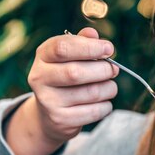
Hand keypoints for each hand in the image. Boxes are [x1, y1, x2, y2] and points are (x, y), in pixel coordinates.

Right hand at [26, 27, 118, 144]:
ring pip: (90, 93)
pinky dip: (106, 106)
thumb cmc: (66, 77)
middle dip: (103, 70)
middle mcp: (39, 78)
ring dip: (109, 88)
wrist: (50, 113)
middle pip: (76, 72)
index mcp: (43, 56)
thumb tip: (93, 34)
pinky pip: (94, 111)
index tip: (109, 49)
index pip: (62, 48)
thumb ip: (81, 42)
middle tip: (114, 70)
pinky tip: (103, 102)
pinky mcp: (60, 120)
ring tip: (110, 86)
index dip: (89, 47)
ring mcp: (48, 101)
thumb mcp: (69, 56)